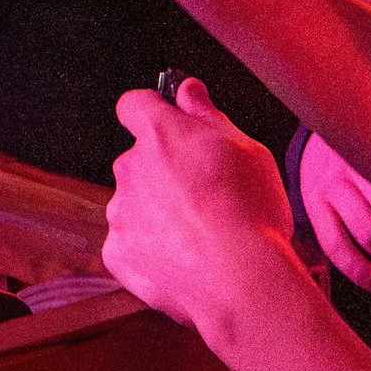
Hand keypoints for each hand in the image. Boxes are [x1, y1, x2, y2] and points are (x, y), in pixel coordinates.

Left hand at [103, 75, 299, 344]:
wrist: (242, 281)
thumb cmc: (252, 212)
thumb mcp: (247, 149)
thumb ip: (207, 114)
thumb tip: (186, 90)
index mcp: (161, 134)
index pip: (135, 105)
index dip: (151, 110)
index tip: (168, 120)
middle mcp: (131, 169)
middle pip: (139, 161)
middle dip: (163, 172)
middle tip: (205, 195)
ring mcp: (121, 213)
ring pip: (133, 203)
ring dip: (156, 212)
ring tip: (200, 236)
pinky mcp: (118, 254)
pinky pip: (129, 243)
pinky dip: (150, 250)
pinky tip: (184, 259)